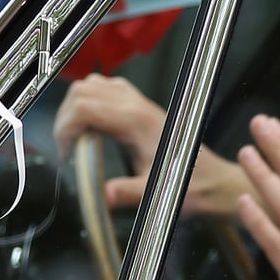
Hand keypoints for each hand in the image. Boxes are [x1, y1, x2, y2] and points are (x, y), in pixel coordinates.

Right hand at [53, 74, 249, 214]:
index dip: (65, 128)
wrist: (215, 181)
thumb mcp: (159, 194)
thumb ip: (129, 193)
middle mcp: (138, 106)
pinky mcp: (142, 107)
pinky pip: (107, 89)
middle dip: (66, 117)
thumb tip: (102, 195)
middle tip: (68, 148)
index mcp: (138, 122)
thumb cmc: (191, 187)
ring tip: (78, 139)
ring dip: (76, 107)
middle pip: (83, 90)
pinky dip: (91, 102)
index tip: (66, 154)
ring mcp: (141, 103)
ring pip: (93, 85)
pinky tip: (93, 129)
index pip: (84, 106)